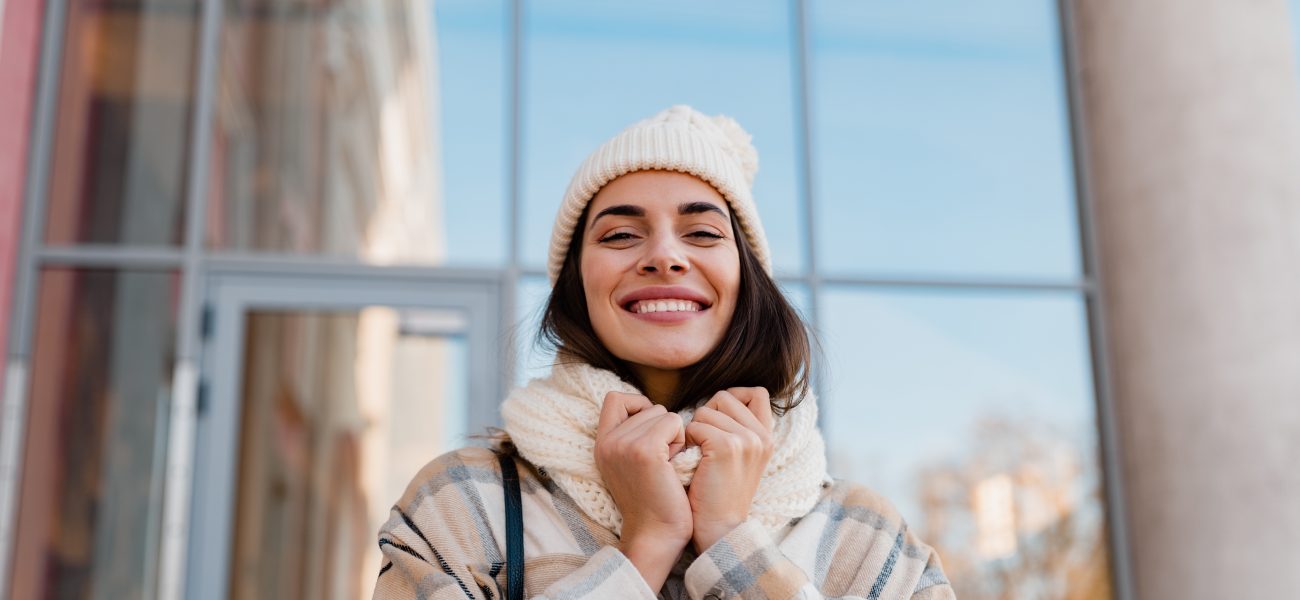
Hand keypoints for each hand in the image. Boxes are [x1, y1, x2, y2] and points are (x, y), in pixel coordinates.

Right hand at [594, 392, 691, 590]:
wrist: (656, 536)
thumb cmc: (654, 501)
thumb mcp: (631, 464)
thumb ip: (632, 436)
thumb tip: (652, 408)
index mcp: (601, 444)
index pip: (615, 398)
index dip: (638, 405)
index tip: (651, 431)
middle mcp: (608, 442)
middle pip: (647, 406)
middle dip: (662, 428)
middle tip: (662, 460)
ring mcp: (624, 445)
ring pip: (663, 412)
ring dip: (673, 435)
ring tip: (667, 465)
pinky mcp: (645, 450)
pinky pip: (673, 422)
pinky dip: (680, 440)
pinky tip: (674, 465)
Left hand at [685, 387, 774, 552]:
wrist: (718, 530)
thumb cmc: (717, 494)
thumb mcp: (738, 458)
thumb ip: (736, 429)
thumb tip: (715, 401)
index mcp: (767, 437)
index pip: (756, 392)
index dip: (732, 397)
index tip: (718, 419)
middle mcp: (761, 436)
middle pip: (725, 396)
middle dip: (707, 414)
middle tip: (703, 445)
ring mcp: (747, 440)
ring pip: (706, 410)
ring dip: (694, 431)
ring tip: (698, 457)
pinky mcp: (727, 447)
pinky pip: (695, 426)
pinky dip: (687, 442)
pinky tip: (692, 463)